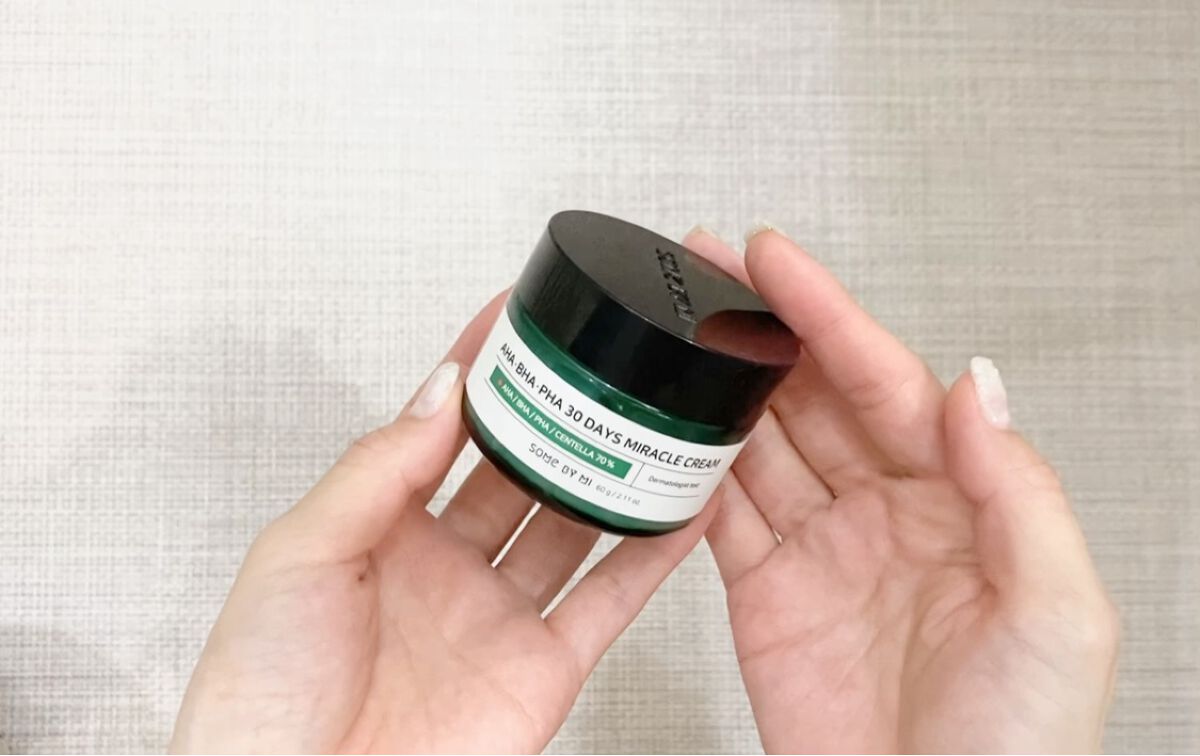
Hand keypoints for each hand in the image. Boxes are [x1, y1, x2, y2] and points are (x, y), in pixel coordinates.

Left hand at [170, 294, 715, 753]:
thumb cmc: (263, 695)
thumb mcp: (299, 553)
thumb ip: (376, 468)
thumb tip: (439, 391)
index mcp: (380, 531)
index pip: (443, 428)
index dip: (482, 371)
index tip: (515, 317)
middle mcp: (446, 567)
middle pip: (519, 470)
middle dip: (557, 416)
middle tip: (595, 361)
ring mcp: (497, 615)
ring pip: (574, 526)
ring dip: (613, 476)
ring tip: (651, 419)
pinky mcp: (542, 667)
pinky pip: (611, 601)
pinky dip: (655, 555)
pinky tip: (680, 508)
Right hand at [684, 228, 1117, 752]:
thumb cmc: (1020, 746)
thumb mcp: (1058, 612)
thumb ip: (1019, 491)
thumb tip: (974, 386)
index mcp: (960, 501)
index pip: (883, 381)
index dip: (826, 314)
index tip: (775, 263)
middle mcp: (887, 513)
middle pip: (813, 396)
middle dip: (760, 330)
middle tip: (706, 273)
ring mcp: (822, 551)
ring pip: (761, 445)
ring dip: (720, 387)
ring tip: (676, 332)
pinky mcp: (766, 596)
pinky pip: (722, 518)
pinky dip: (690, 474)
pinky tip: (670, 432)